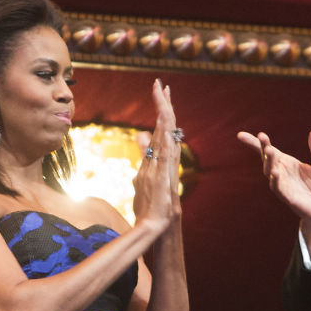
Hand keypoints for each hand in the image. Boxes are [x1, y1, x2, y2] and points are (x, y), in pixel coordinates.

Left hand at [133, 79, 181, 229]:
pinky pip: (168, 148)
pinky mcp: (166, 174)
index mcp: (160, 158)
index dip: (161, 109)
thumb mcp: (145, 174)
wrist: (156, 225)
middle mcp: (165, 159)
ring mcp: (166, 166)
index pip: (162, 129)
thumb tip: (142, 136)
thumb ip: (146, 155)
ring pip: (168, 134)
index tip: (159, 91)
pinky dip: (167, 133)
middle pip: (166, 127)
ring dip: (165, 113)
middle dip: (164, 105)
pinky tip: (165, 119)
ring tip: (163, 93)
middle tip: (162, 84)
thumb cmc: (151, 204)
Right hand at [237, 129, 310, 246]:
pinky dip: (275, 181)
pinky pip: (279, 189)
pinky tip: (274, 173)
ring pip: (270, 173)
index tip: (240, 135)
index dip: (255, 143)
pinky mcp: (288, 198)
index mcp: (285, 163)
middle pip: (267, 159)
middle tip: (263, 137)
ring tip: (269, 150)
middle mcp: (280, 173)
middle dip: (263, 148)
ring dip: (268, 162)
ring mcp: (282, 185)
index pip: (268, 151)